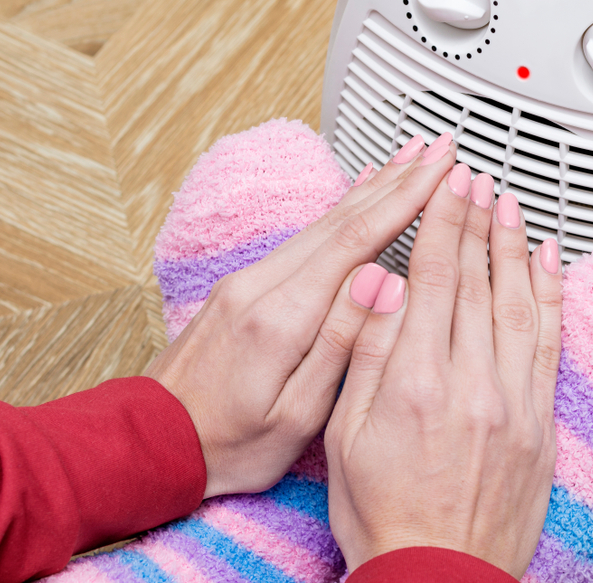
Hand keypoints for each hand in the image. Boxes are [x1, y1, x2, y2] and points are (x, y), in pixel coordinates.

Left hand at [145, 133, 456, 497]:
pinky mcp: (244, 285)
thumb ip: (339, 344)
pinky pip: (303, 236)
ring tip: (409, 160)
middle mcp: (262, 285)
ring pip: (322, 222)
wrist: (152, 440)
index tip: (440, 172)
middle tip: (439, 148)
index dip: (404, 201)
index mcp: (281, 317)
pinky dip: (340, 211)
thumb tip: (381, 282)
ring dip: (372, 188)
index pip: (356, 242)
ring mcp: (249, 280)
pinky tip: (356, 195)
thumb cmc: (229, 443)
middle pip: (341, 219)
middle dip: (397, 180)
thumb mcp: (295, 414)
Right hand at [325, 167, 562, 577]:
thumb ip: (366, 355)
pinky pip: (551, 345)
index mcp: (416, 382)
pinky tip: (549, 264)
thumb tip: (383, 287)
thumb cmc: (383, 513)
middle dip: (475, 221)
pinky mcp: (540, 423)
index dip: (442, 224)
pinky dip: (552, 298)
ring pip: (518, 303)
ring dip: (513, 247)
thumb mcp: (345, 437)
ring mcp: (513, 402)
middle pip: (477, 281)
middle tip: (476, 178)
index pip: (434, 279)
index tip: (447, 186)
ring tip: (509, 205)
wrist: (438, 576)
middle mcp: (472, 383)